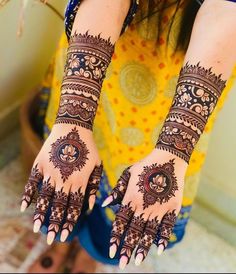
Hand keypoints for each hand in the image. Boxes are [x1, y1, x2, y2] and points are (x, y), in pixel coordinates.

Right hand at [21, 124, 101, 243]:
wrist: (74, 127)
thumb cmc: (88, 147)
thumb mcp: (97, 166)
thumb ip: (93, 186)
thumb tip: (90, 207)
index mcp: (79, 180)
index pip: (74, 206)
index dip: (69, 222)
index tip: (65, 236)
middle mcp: (64, 179)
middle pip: (59, 205)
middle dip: (55, 224)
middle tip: (50, 239)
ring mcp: (50, 172)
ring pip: (44, 197)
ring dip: (41, 214)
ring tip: (37, 228)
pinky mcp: (40, 164)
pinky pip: (32, 182)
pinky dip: (27, 194)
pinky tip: (24, 207)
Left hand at [102, 148, 187, 268]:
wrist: (167, 158)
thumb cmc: (145, 165)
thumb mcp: (128, 174)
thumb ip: (117, 191)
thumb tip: (104, 204)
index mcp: (131, 198)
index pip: (121, 222)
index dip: (116, 237)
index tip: (111, 252)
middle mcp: (144, 206)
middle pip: (134, 230)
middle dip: (127, 248)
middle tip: (123, 264)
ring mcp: (159, 208)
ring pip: (149, 232)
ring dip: (143, 247)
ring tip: (138, 261)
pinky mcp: (172, 207)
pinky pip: (167, 226)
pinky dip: (163, 238)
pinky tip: (159, 250)